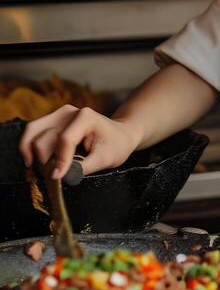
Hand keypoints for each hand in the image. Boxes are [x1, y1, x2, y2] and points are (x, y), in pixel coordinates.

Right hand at [19, 105, 142, 178]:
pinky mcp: (52, 119)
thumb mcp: (105, 159)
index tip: (56, 177)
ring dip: (32, 153)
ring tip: (39, 171)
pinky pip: (32, 131)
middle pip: (44, 138)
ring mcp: (58, 114)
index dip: (59, 161)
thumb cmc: (115, 145)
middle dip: (45, 161)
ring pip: (32, 132)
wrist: (119, 134)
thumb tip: (60, 176)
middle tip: (52, 177)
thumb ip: (83, 167)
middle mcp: (69, 112)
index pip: (64, 140)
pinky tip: (32, 161)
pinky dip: (29, 147)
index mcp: (85, 117)